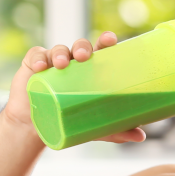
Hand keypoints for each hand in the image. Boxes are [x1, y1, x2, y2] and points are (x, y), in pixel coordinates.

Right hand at [4, 31, 146, 143]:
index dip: (106, 41)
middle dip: (83, 47)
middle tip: (84, 56)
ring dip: (60, 53)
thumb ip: (116, 130)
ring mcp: (53, 61)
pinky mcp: (33, 64)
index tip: (111, 39)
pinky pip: (36, 55)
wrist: (37, 127)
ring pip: (59, 49)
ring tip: (61, 64)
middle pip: (81, 46)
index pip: (100, 50)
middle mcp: (73, 61)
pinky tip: (39, 66)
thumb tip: (141, 136)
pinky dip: (38, 58)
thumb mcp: (93, 126)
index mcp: (90, 70)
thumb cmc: (69, 118)